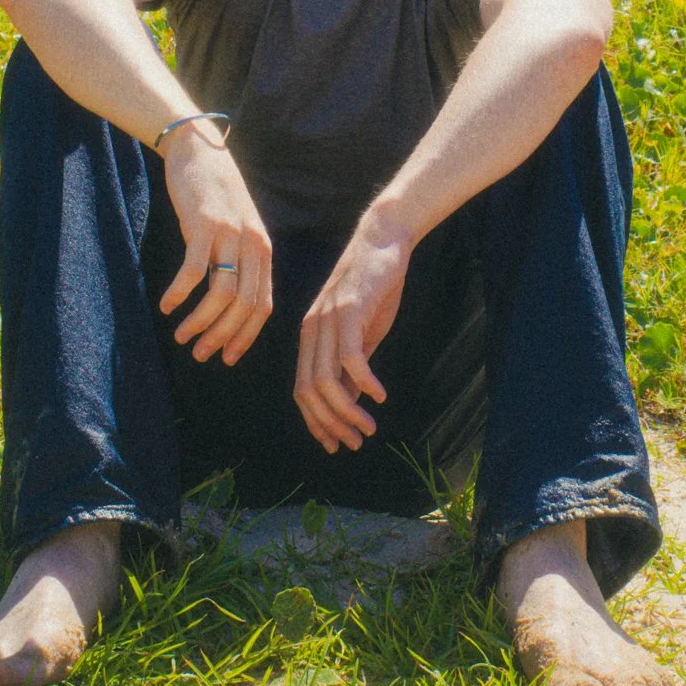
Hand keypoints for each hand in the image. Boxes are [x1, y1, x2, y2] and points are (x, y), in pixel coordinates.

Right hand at [158, 128, 272, 365]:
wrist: (200, 149)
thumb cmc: (216, 193)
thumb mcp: (240, 228)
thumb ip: (242, 260)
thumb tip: (233, 304)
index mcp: (263, 250)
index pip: (263, 306)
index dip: (245, 337)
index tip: (226, 357)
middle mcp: (252, 244)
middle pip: (244, 306)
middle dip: (222, 337)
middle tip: (199, 354)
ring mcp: (229, 234)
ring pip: (221, 294)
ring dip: (200, 322)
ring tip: (180, 335)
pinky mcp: (203, 225)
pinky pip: (193, 271)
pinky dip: (179, 294)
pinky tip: (165, 305)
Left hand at [295, 210, 411, 453]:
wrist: (383, 241)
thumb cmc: (374, 287)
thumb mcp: (362, 333)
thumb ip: (351, 366)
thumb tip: (349, 402)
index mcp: (310, 336)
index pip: (301, 390)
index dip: (316, 422)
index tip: (336, 444)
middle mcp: (312, 329)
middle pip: (309, 391)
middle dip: (331, 424)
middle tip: (356, 441)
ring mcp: (328, 319)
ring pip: (326, 380)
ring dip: (347, 411)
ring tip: (369, 426)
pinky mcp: (349, 310)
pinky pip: (350, 356)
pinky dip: (364, 382)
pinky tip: (380, 395)